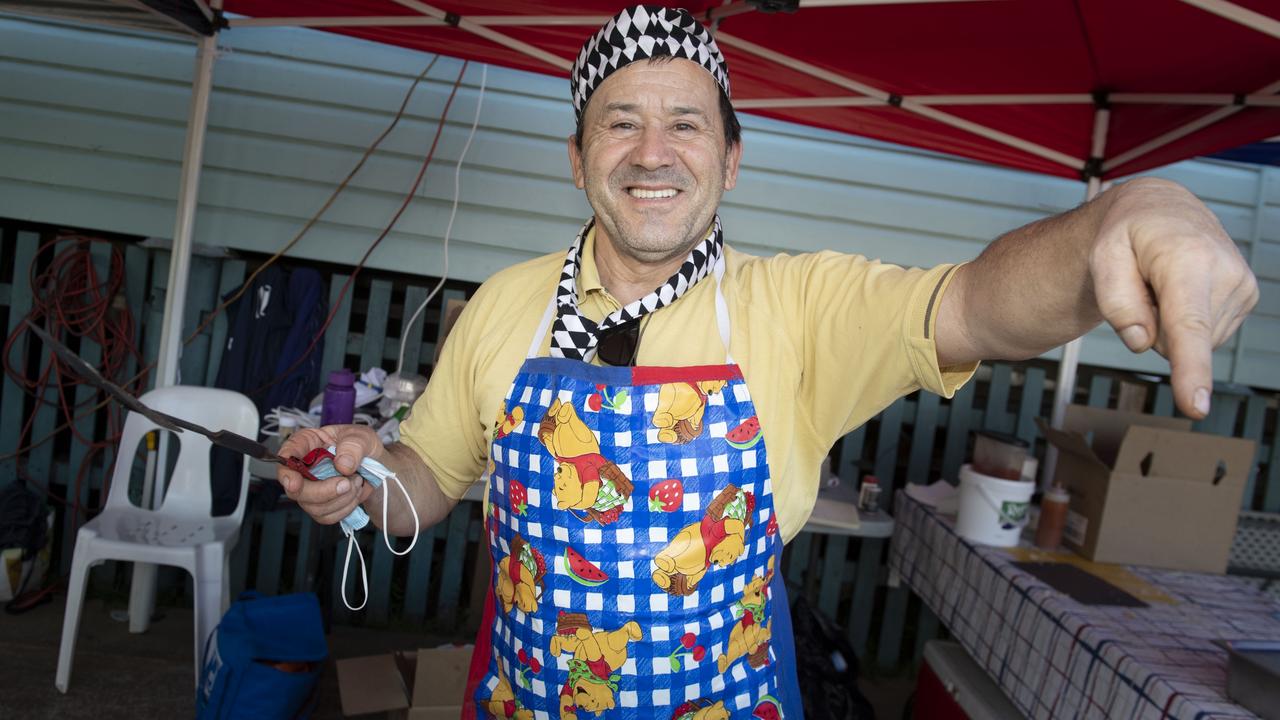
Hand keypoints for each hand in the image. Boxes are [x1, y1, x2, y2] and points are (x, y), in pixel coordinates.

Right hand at [277, 424, 381, 524]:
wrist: (378, 467)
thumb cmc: (365, 447)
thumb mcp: (363, 437)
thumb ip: (353, 445)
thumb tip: (342, 464)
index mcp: (308, 443)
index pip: (287, 455)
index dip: (286, 471)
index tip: (294, 482)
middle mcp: (304, 467)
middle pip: (295, 489)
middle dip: (321, 491)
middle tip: (346, 484)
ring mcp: (310, 488)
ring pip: (312, 506)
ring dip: (340, 498)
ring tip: (357, 482)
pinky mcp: (321, 505)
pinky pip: (326, 515)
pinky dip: (345, 508)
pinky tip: (354, 493)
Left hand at [1090, 178, 1258, 417]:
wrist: (1159, 210)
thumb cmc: (1126, 233)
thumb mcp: (1102, 257)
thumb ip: (1116, 301)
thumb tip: (1141, 341)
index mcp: (1188, 260)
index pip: (1187, 327)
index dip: (1191, 370)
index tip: (1196, 406)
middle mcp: (1226, 272)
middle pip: (1176, 342)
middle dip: (1152, 323)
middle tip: (1146, 282)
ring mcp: (1241, 286)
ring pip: (1190, 342)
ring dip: (1169, 320)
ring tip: (1164, 281)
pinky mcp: (1245, 296)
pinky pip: (1203, 336)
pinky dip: (1185, 319)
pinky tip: (1182, 287)